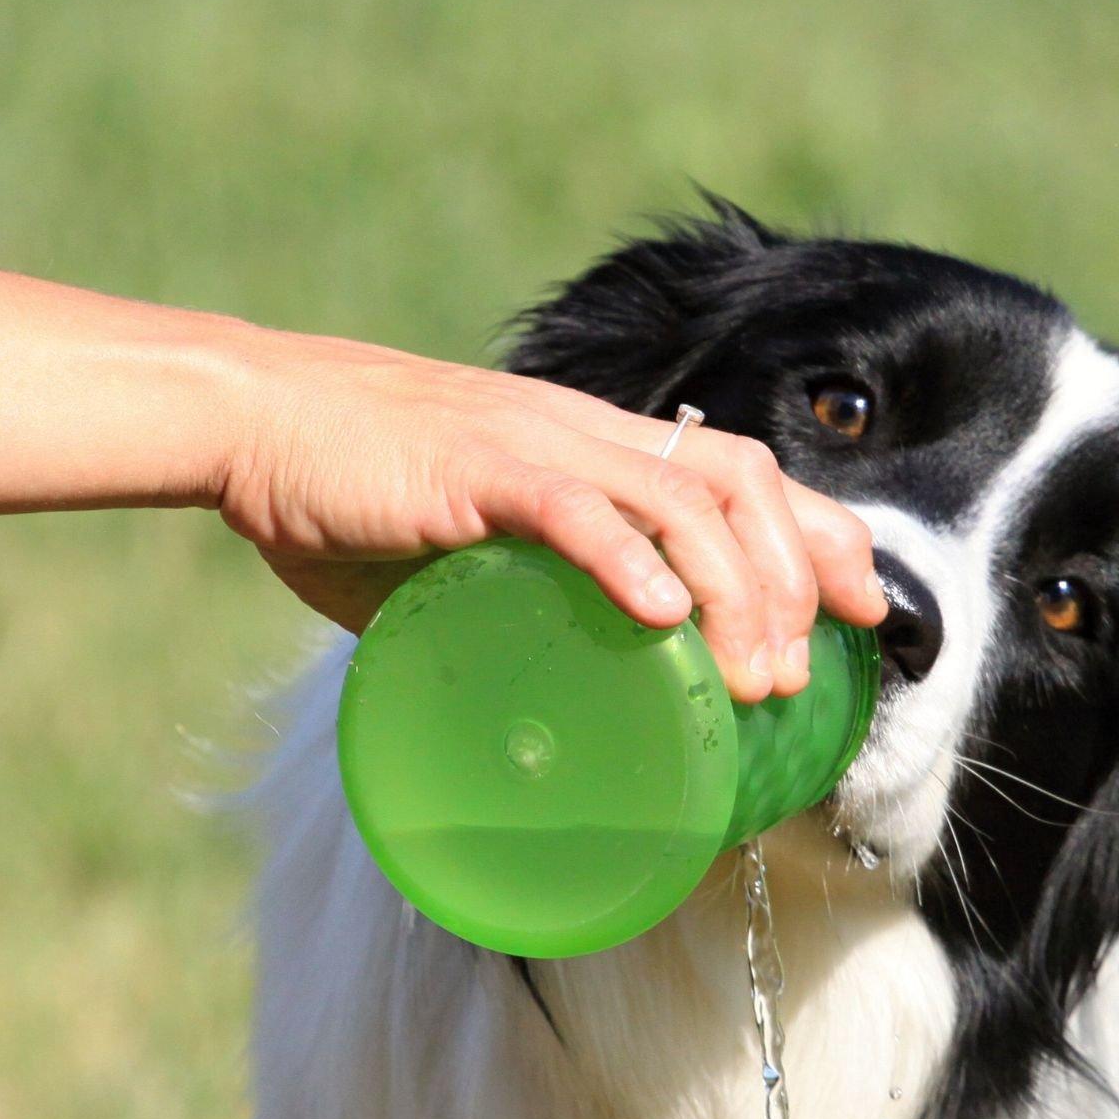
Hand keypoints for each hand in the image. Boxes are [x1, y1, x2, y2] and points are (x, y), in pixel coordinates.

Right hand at [215, 330, 885, 702]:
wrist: (255, 425)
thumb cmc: (349, 495)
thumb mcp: (459, 556)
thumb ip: (508, 604)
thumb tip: (535, 693)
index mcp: (591, 448)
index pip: (740, 474)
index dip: (818, 536)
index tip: (863, 612)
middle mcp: (583, 434)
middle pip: (740, 483)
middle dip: (799, 576)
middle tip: (811, 671)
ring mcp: (534, 448)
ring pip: (680, 499)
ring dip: (735, 590)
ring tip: (755, 676)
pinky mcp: (474, 472)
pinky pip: (571, 510)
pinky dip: (626, 563)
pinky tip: (661, 620)